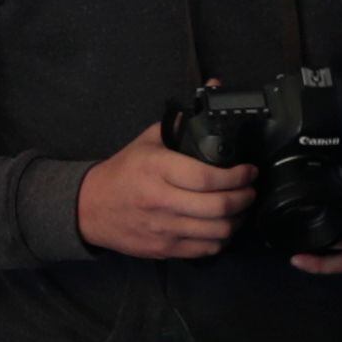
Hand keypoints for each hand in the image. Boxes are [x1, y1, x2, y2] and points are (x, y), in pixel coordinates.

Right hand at [75, 122, 255, 259]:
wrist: (91, 207)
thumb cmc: (124, 172)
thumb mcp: (148, 141)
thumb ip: (181, 123)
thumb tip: (213, 91)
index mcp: (158, 169)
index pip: (208, 178)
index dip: (237, 176)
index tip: (249, 171)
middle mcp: (161, 200)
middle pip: (218, 207)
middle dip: (244, 198)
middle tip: (250, 190)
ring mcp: (163, 228)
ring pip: (216, 232)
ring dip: (237, 220)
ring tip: (240, 208)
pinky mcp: (164, 248)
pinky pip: (204, 249)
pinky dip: (221, 239)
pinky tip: (222, 227)